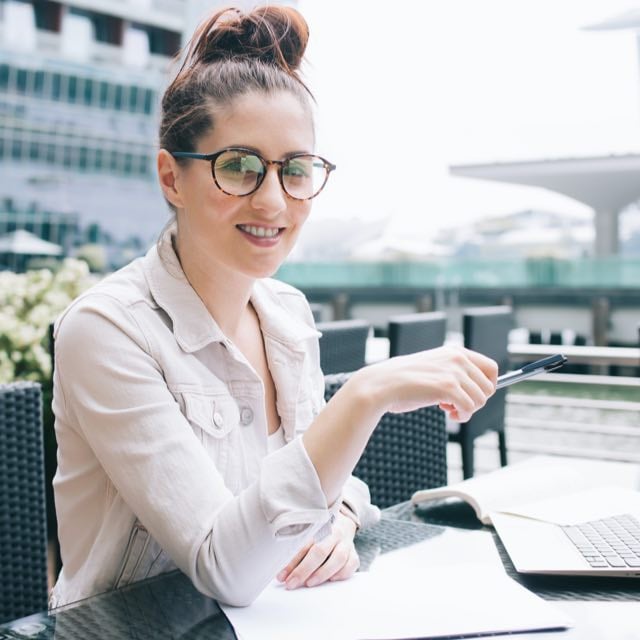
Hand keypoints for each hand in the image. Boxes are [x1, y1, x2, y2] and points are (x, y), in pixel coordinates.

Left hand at [276, 512, 358, 589]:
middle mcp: (334, 533)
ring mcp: (346, 543)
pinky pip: (352, 564)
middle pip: (319, 551)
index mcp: (319, 525)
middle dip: (303, 570)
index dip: (291, 561)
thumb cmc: (320, 532)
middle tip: (291, 583)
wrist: (342, 523)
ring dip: (322, 573)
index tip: (281, 576)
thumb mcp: (308, 533)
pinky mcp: (354, 553)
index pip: (304, 544)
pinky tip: (331, 580)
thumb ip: (297, 549)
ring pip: (338, 558)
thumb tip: (282, 572)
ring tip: (309, 583)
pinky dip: (342, 573)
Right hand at [363, 345, 497, 422]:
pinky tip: (447, 414)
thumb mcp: (434, 369)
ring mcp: (453, 372)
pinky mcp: (447, 387)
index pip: (491, 367)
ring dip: (467, 410)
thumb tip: (479, 392)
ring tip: (448, 409)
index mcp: (455, 351)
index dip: (487, 386)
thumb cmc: (403, 381)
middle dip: (476, 401)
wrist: (382, 384)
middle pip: (489, 387)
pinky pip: (469, 409)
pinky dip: (461, 416)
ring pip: (481, 400)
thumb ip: (454, 374)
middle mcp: (458, 358)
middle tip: (456, 405)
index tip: (474, 396)